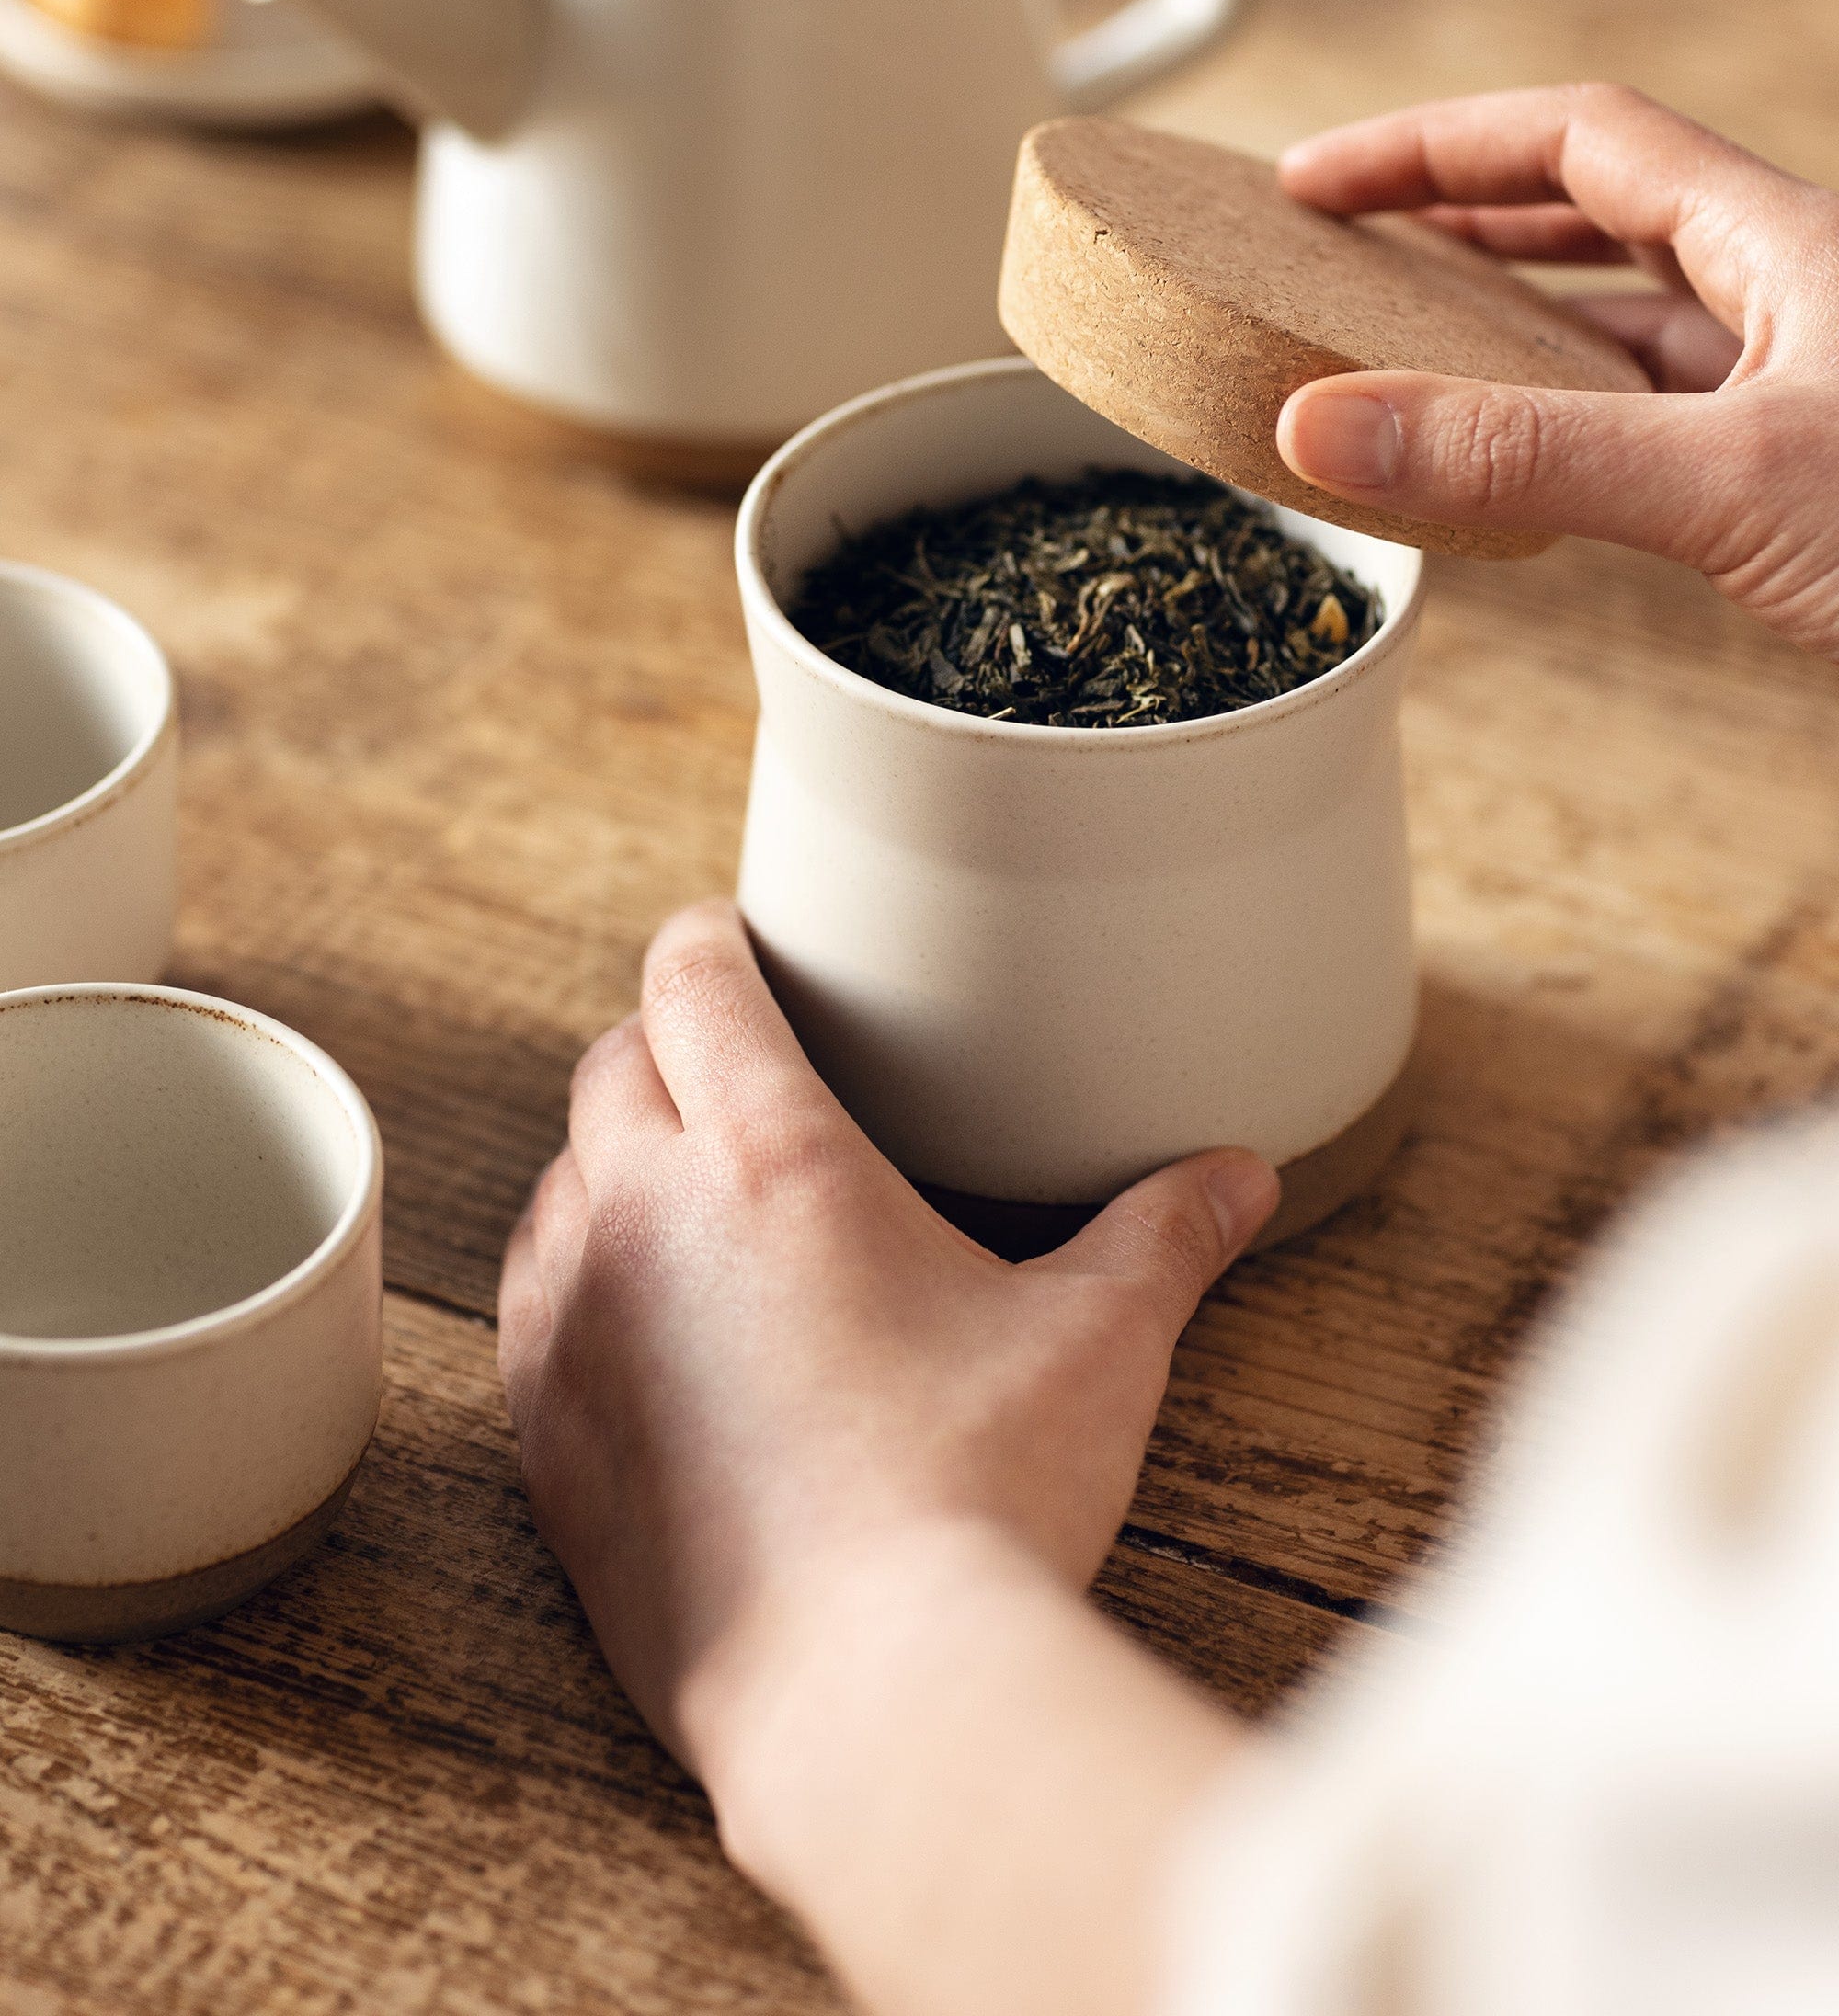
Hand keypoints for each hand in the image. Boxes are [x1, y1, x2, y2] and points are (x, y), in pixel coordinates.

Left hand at [498, 900, 1275, 1803]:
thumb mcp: (1098, 1341)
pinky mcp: (544, 1437)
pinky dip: (572, 1281)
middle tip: (727, 1064)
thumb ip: (1162, 1236)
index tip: (729, 941)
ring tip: (682, 1189)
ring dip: (609, 1165)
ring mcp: (577, 1328)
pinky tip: (634, 1316)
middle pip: (612, 1069)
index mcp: (771, 1157)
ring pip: (557, 1184)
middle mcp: (646, 1217)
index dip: (706, 943)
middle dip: (665, 1049)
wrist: (867, 1694)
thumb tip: (1242, 1177)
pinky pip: (527, 1307)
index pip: (691, 983)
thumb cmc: (984, 1494)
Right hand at [1274, 83, 1838, 655]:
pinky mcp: (1807, 481)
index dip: (1435, 144)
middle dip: (1464, 217)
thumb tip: (1326, 424)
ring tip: (1406, 342)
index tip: (1316, 181)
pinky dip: (1573, 420)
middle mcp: (1800, 295)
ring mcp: (1808, 388)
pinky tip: (1520, 460)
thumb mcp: (1731, 481)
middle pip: (1603, 212)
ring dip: (1518, 324)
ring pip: (1639, 323)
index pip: (1579, 136)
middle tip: (1347, 245)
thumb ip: (1530, 454)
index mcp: (1787, 240)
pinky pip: (1666, 417)